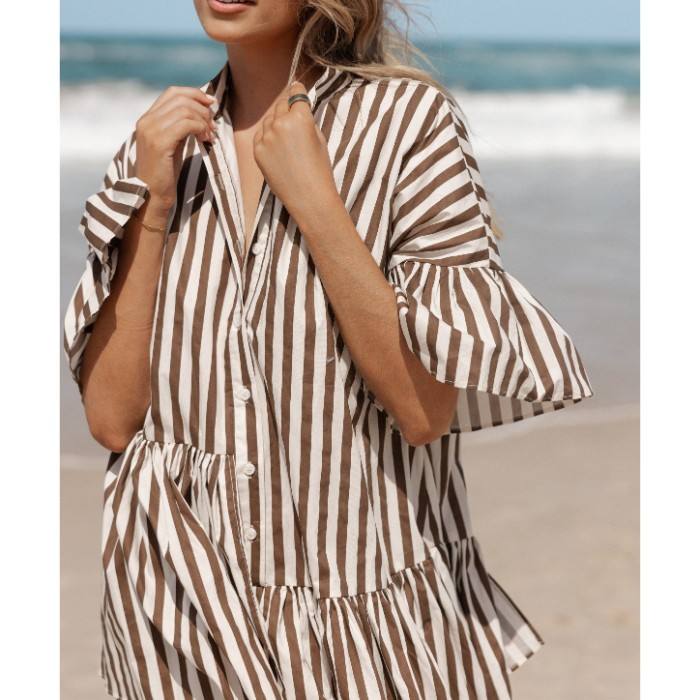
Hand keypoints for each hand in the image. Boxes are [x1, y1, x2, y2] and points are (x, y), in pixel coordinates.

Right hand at [134, 86, 217, 215]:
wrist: (152, 195)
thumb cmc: (165, 173)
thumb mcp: (173, 144)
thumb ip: (180, 126)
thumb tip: (202, 111)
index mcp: (148, 119)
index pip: (172, 92)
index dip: (194, 94)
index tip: (210, 104)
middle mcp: (147, 121)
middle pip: (180, 98)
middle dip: (202, 108)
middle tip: (213, 125)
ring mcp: (151, 131)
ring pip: (185, 110)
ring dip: (203, 120)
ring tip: (210, 135)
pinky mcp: (159, 143)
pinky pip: (186, 124)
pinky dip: (200, 128)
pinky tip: (205, 140)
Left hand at [252, 81, 338, 223]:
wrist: (308, 196)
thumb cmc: (319, 169)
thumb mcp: (319, 138)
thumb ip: (306, 120)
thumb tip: (297, 108)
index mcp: (300, 117)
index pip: (296, 92)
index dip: (298, 91)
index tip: (297, 89)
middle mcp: (280, 123)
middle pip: (281, 104)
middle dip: (287, 109)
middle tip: (294, 120)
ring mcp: (266, 137)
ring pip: (269, 119)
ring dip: (276, 123)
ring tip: (288, 141)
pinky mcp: (257, 150)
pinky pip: (261, 135)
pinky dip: (267, 137)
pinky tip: (279, 150)